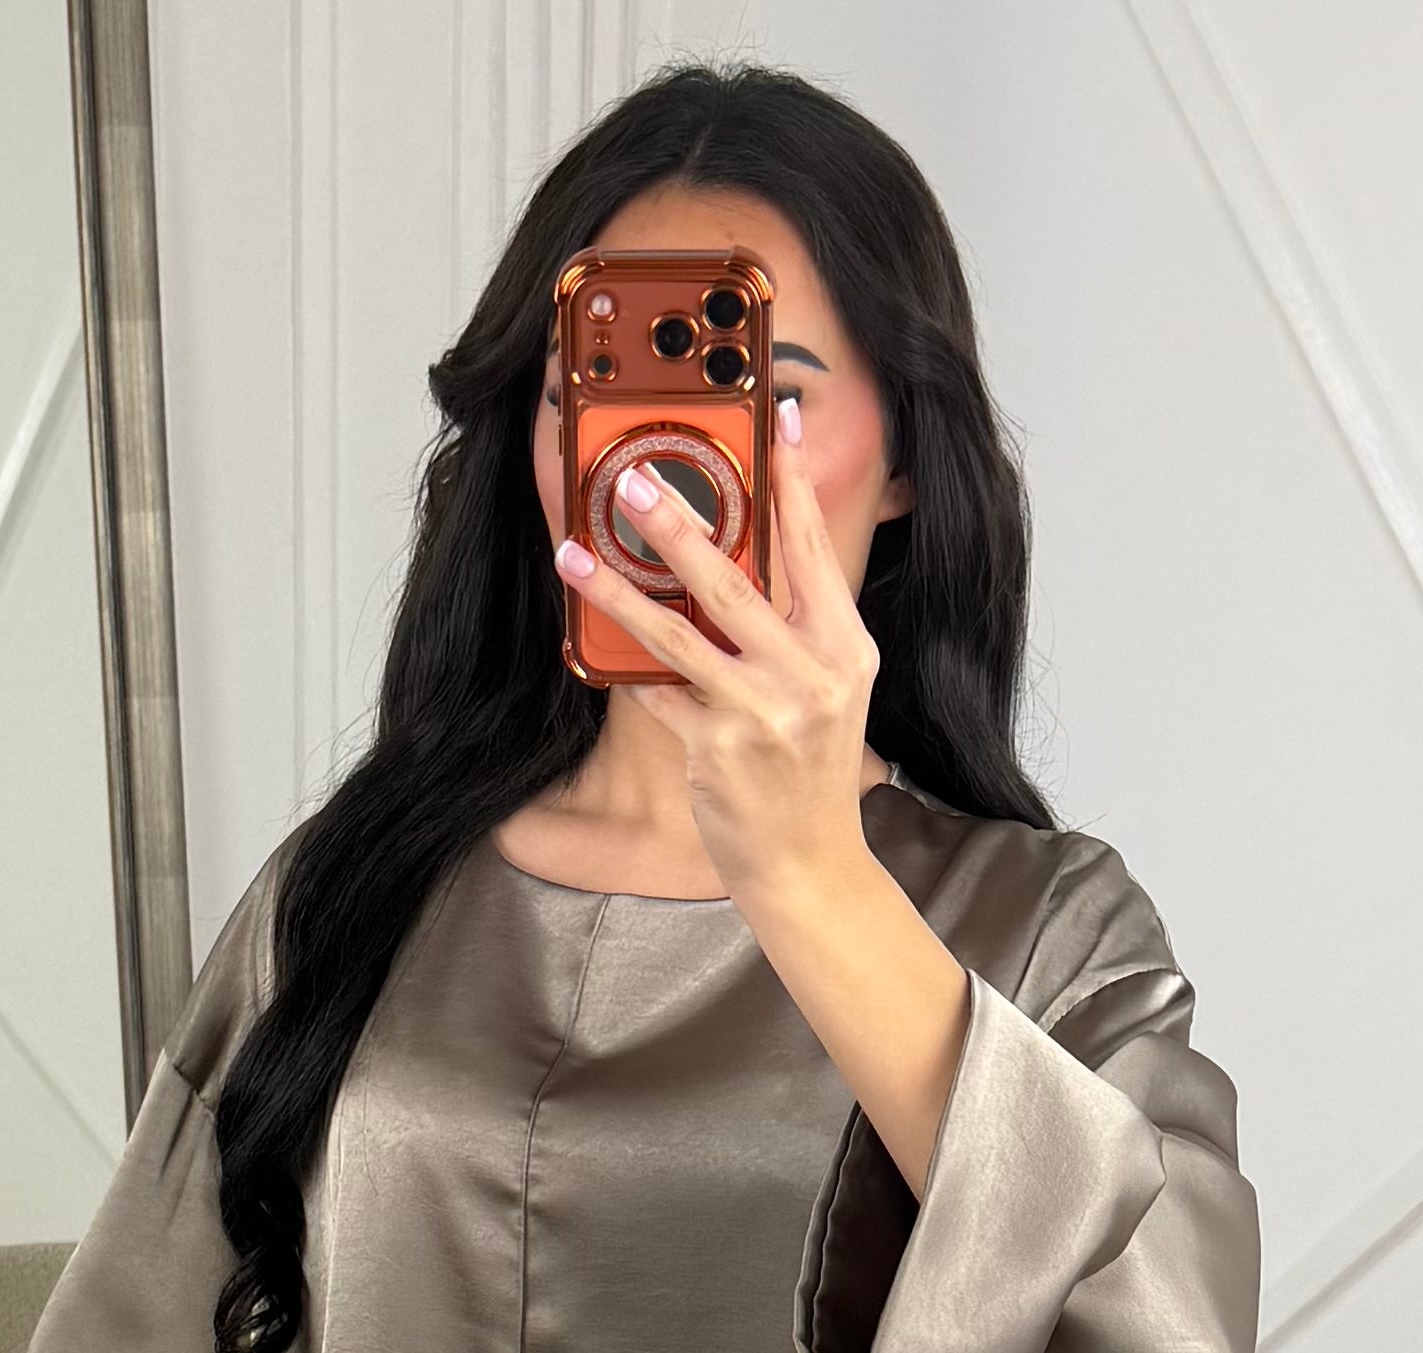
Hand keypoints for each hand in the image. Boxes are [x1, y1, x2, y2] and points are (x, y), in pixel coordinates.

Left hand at [555, 400, 879, 914]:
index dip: (789, 479)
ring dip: (620, 589)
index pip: (810, 547)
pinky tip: (593, 638)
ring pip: (679, 634)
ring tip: (577, 554)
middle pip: (735, 582)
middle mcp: (810, 675)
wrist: (807, 863)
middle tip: (636, 481)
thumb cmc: (808, 771)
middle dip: (679, 525)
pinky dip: (629, 666)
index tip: (773, 419)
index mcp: (845, 647)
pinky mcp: (716, 750)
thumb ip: (795, 625)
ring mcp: (762, 714)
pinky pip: (659, 693)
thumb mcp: (828, 689)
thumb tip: (738, 554)